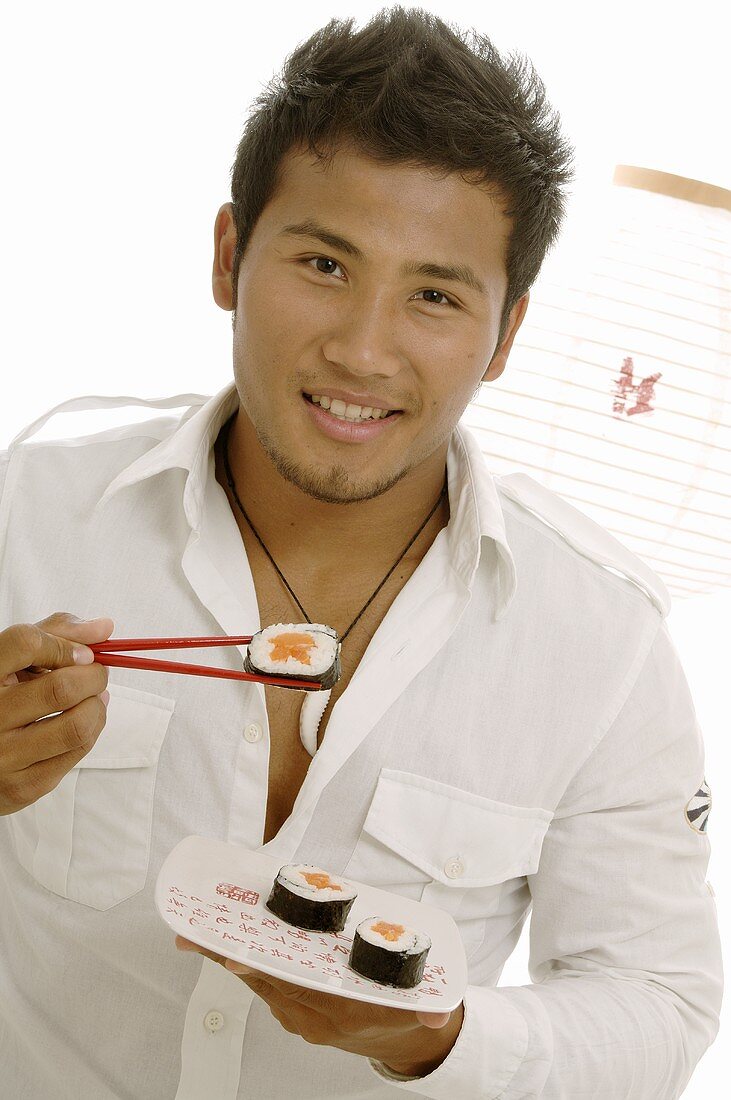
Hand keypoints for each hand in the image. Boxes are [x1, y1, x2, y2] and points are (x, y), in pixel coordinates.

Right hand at [0, 611, 112, 814]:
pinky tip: (83, 720)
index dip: (65, 644)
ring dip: (98, 706)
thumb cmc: (0, 696)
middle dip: (95, 676)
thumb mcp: (14, 661)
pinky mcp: (22, 786)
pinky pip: (77, 753)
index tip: (84, 653)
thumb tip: (105, 627)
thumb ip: (54, 634)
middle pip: (62, 687)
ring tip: (93, 698)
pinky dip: (92, 730)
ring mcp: (2, 755)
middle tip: (96, 674)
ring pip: (77, 725)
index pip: (26, 644)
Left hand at [175, 936, 462, 1076]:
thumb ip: (428, 1009)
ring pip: (257, 982)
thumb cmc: (408, 1012)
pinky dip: (242, 964)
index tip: (232, 956)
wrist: (407, 1044)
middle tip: (192, 934)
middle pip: (262, 981)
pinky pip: (263, 985)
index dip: (261, 971)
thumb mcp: (420, 1008)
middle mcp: (312, 1018)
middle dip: (226, 957)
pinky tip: (224, 945)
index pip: (292, 988)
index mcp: (338, 1015)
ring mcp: (300, 1016)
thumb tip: (438, 1014)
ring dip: (227, 958)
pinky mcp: (295, 1011)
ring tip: (197, 933)